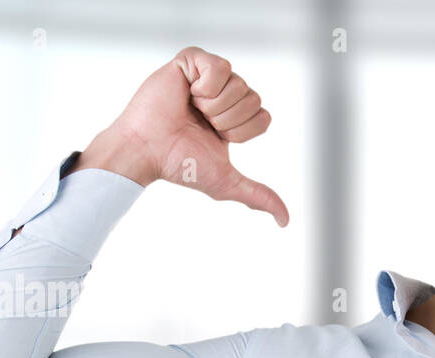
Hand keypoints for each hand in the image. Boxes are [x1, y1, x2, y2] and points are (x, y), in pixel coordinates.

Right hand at [70, 46, 287, 224]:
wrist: (148, 149)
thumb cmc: (180, 164)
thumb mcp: (226, 182)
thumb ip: (258, 196)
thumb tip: (286, 221)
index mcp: (234, 118)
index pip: (263, 117)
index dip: (243, 132)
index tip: (217, 138)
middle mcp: (224, 94)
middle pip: (254, 99)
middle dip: (228, 120)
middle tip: (201, 124)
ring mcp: (207, 75)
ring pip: (239, 83)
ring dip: (214, 105)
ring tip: (191, 108)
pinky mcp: (191, 60)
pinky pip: (220, 66)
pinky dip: (205, 85)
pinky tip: (186, 92)